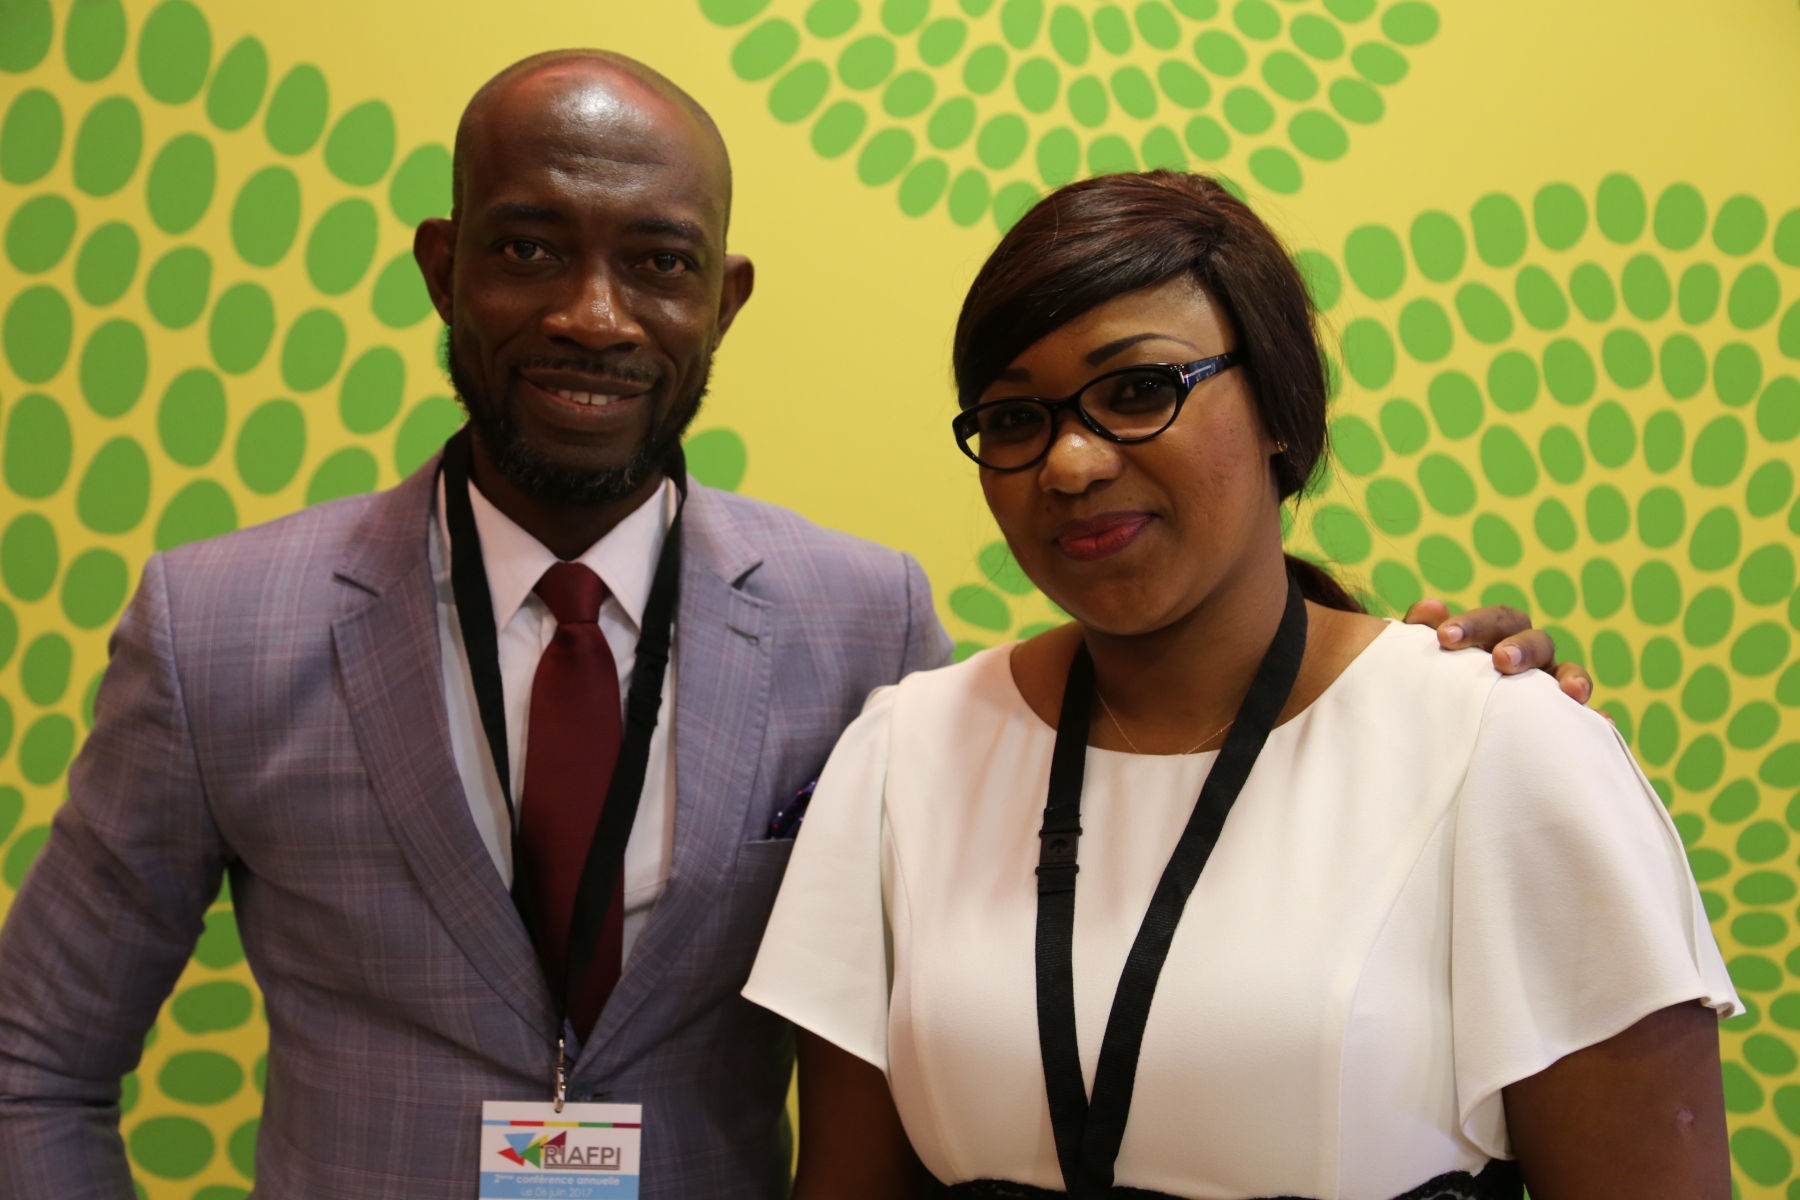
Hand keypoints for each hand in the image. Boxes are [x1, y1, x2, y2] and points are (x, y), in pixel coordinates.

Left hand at [1404, 599, 1594, 705]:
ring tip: (1569, 691)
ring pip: (1568, 674)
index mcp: (1500, 637)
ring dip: (1572, 677)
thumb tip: (1432, 608)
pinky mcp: (1562, 721)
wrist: (1439, 732)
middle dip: (1522, 648)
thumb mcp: (1426, 660)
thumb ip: (1421, 632)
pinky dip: (1595, 719)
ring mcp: (1549, 688)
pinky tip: (1601, 724)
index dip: (1473, 624)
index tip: (1444, 637)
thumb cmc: (1436, 685)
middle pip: (1538, 640)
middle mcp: (1531, 658)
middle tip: (1501, 661)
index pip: (1496, 620)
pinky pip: (1584, 719)